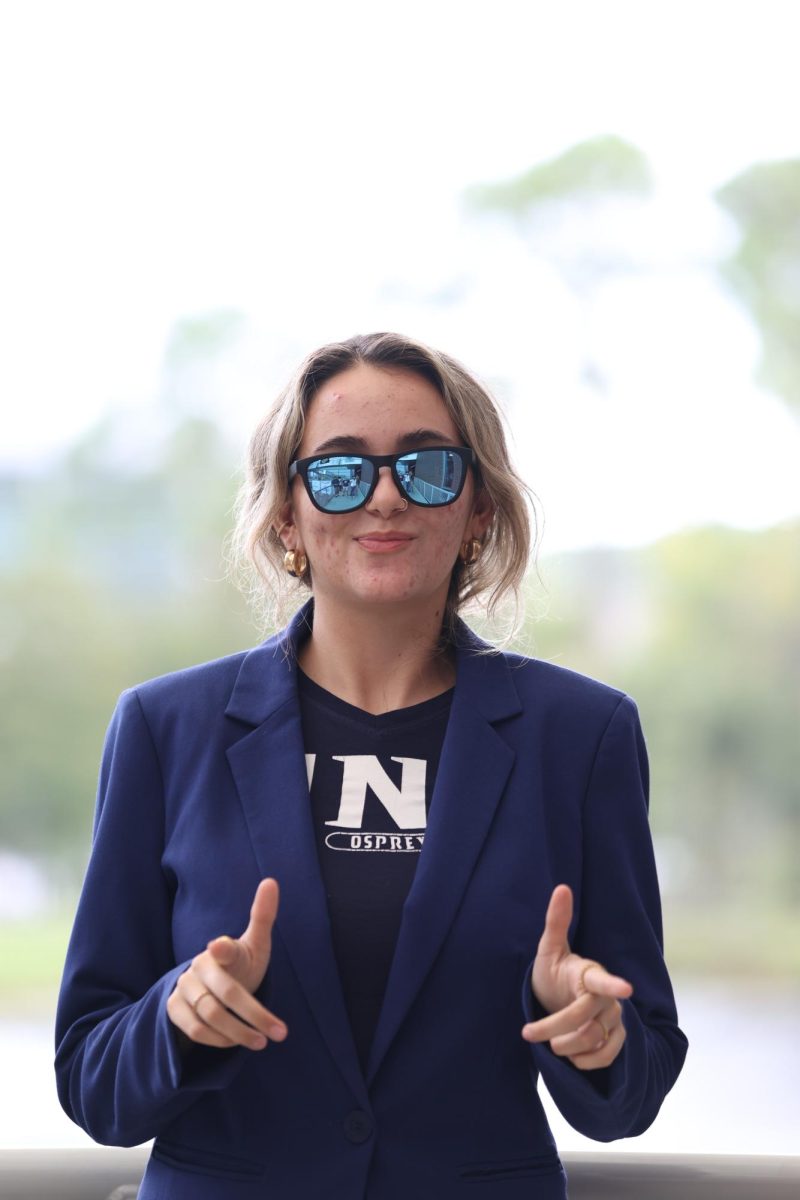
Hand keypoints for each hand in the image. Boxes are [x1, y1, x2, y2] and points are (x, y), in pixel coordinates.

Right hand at [167, 878, 287, 1050]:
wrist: (212, 987)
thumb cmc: (240, 964)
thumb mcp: (255, 944)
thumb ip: (263, 916)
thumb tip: (271, 881)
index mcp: (222, 948)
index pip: (224, 949)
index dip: (222, 948)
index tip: (219, 946)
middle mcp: (200, 966)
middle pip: (226, 994)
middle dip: (255, 1015)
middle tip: (280, 1033)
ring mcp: (184, 987)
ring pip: (210, 1016)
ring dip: (239, 1034)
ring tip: (263, 1042)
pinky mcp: (173, 1008)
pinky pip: (195, 1030)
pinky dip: (218, 1041)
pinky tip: (236, 1044)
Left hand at [521, 884, 631, 1069]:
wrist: (559, 1001)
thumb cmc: (554, 973)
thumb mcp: (548, 950)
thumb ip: (556, 921)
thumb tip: (561, 887)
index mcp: (591, 974)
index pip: (602, 980)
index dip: (613, 984)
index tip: (626, 988)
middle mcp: (608, 998)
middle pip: (582, 1020)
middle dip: (552, 1029)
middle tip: (528, 1033)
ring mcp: (614, 1019)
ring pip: (592, 1042)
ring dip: (565, 1047)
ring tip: (551, 1042)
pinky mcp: (617, 1040)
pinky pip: (604, 1058)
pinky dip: (583, 1061)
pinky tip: (571, 1055)